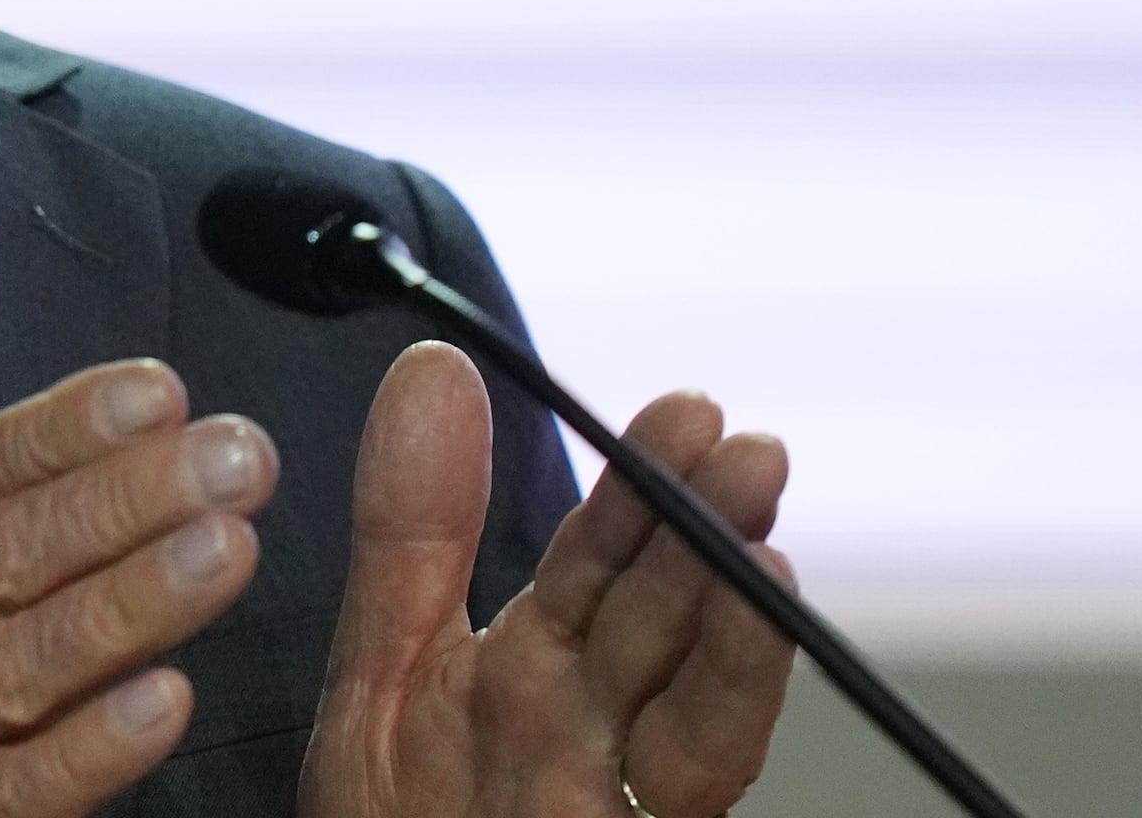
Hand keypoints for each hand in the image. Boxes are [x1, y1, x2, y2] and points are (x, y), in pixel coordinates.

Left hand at [300, 343, 795, 817]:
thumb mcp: (380, 673)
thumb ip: (412, 533)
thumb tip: (436, 367)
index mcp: (535, 677)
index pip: (605, 568)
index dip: (644, 491)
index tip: (692, 409)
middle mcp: (593, 738)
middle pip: (666, 629)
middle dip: (705, 541)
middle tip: (745, 450)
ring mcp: (622, 808)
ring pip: (699, 723)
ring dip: (736, 635)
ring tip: (761, 547)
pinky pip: (686, 789)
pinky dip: (719, 718)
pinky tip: (738, 663)